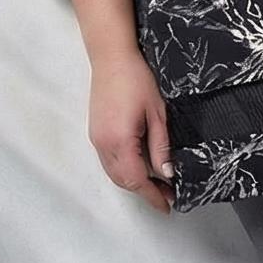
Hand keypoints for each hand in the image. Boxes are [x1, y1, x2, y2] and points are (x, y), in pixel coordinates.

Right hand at [90, 52, 175, 210]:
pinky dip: (124, 170)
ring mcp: (96, 139)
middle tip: (167, 195)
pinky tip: (139, 166)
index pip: (137, 180)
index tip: (167, 205)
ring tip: (156, 183)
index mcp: (120, 140)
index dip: (153, 196)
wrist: (112, 57)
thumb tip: (167, 173)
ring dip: (133, 182)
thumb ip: (160, 147)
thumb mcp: (157, 114)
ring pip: (114, 173)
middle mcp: (103, 144)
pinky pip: (108, 161)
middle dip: (145, 192)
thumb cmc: (135, 78)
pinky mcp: (95, 132)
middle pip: (123, 181)